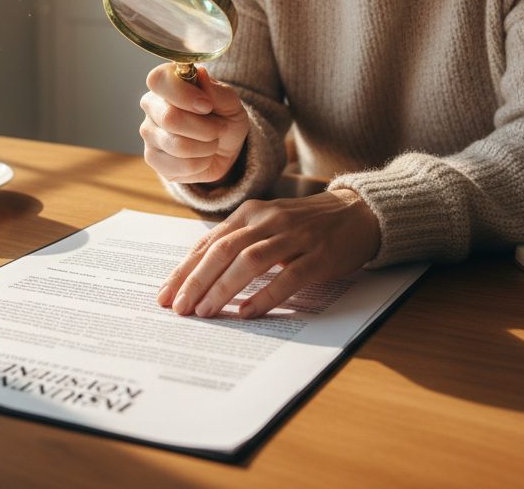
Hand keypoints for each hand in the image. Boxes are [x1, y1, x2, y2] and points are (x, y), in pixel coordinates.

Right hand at [140, 65, 249, 184]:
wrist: (224, 148)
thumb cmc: (223, 117)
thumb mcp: (230, 103)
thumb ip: (217, 90)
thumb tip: (200, 75)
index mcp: (167, 83)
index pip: (159, 80)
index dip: (184, 94)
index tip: (207, 106)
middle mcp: (152, 105)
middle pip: (170, 118)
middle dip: (205, 128)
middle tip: (218, 128)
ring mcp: (149, 133)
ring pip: (178, 145)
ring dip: (207, 146)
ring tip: (211, 141)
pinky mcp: (153, 159)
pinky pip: (181, 166)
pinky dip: (202, 163)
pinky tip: (202, 156)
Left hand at [156, 190, 381, 318]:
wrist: (357, 213)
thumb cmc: (305, 224)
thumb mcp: (267, 224)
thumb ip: (237, 241)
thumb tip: (198, 273)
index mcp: (252, 213)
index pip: (210, 242)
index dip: (185, 269)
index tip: (166, 294)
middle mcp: (269, 220)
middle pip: (224, 251)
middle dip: (196, 281)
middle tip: (179, 308)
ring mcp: (295, 237)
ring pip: (250, 261)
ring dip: (223, 288)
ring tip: (205, 312)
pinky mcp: (318, 255)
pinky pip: (288, 276)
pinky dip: (266, 294)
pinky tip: (248, 312)